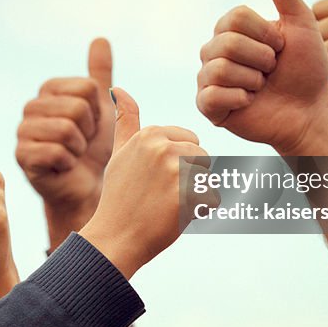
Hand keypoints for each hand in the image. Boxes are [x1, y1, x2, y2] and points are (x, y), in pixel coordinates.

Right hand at [16, 39, 114, 210]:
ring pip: (66, 129)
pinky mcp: (21, 156)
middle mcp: (31, 106)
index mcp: (49, 90)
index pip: (87, 88)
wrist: (87, 187)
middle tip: (81, 143)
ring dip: (79, 148)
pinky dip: (68, 163)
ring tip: (73, 154)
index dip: (98, 112)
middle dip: (89, 131)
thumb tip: (100, 38)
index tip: (91, 126)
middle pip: (77, 107)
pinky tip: (63, 167)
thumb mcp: (103, 108)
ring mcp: (23, 131)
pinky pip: (57, 152)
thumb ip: (99, 74)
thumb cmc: (94, 148)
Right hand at [79, 88, 207, 278]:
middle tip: (160, 194)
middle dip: (189, 178)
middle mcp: (162, 147)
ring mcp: (174, 171)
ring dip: (196, 193)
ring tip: (167, 204)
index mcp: (150, 134)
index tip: (154, 179)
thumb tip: (118, 89)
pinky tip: (174, 216)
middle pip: (202, 157)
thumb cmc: (119, 196)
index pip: (190, 141)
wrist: (116, 237)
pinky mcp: (186, 196)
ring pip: (208, 177)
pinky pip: (211, 199)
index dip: (178, 164)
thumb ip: (125, 121)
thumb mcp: (119, 153)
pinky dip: (199, 211)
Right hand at [197, 0, 327, 154]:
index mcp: (231, 29)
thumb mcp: (300, 23)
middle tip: (272, 70)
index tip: (281, 47)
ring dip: (253, 80)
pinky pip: (212, 96)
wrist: (310, 110)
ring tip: (262, 88)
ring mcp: (209, 79)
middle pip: (227, 43)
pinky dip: (239, 100)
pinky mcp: (208, 107)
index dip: (266, 34)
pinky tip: (250, 103)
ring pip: (219, 69)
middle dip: (262, 59)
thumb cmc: (307, 68)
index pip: (235, 18)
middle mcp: (214, 51)